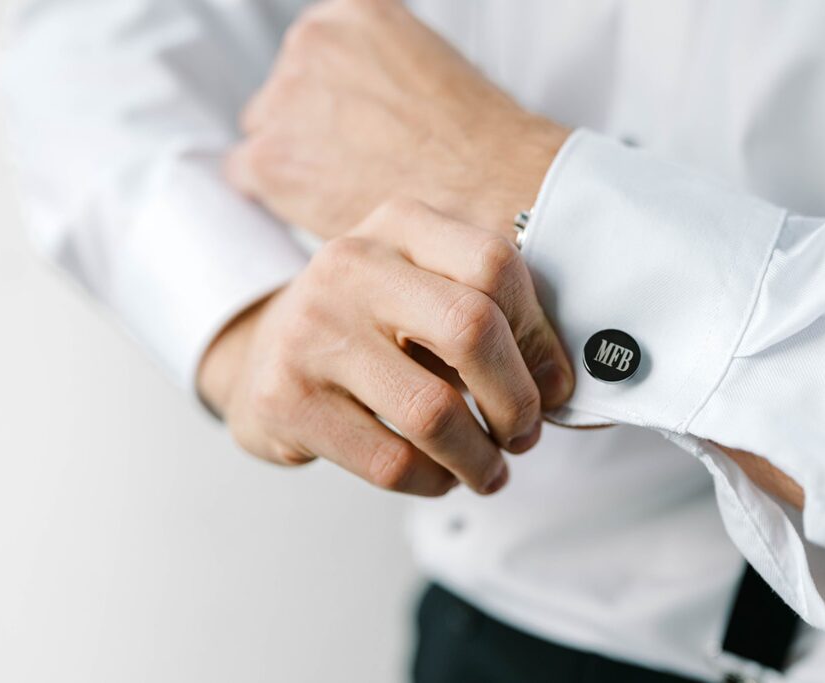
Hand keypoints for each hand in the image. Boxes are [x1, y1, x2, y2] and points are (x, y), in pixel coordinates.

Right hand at [197, 199, 574, 495]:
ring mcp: (311, 331)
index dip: (539, 337)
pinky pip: (391, 461)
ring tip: (489, 470)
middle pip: (471, 328)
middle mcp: (350, 266)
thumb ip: (491, 319)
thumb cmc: (370, 329)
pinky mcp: (286, 398)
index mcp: (399, 226)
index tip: (551, 384)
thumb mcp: (423, 294)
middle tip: (524, 433)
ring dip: (480, 458)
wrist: (264, 354)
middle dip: (517, 401)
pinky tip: (440, 477)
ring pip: (433, 411)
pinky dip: (434, 482)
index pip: (495, 265)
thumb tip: (559, 384)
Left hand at [227, 0, 568, 239]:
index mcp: (352, 14)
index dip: (331, 103)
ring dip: (294, 163)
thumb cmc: (479, 144)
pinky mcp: (270, 156)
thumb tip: (355, 103)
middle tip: (355, 165)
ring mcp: (285, 97)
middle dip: (308, 129)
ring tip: (350, 189)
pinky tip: (321, 207)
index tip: (355, 130)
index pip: (312, 57)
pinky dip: (278, 198)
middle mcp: (311, 41)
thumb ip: (376, 72)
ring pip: (264, 135)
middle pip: (280, 93)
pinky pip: (245, 176)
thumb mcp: (430, 69)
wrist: (491, 191)